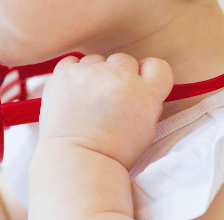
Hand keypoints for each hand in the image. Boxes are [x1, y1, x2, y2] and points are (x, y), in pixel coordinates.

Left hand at [38, 53, 173, 168]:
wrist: (76, 162)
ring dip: (94, 75)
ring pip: (97, 60)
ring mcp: (90, 74)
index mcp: (145, 94)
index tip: (138, 83)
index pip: (157, 66)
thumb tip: (141, 82)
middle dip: (118, 76)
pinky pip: (72, 62)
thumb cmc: (112, 153)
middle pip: (124, 61)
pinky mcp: (65, 73)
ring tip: (86, 101)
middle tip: (107, 99)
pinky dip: (72, 74)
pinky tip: (72, 94)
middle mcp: (119, 78)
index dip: (147, 74)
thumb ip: (148, 102)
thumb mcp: (146, 131)